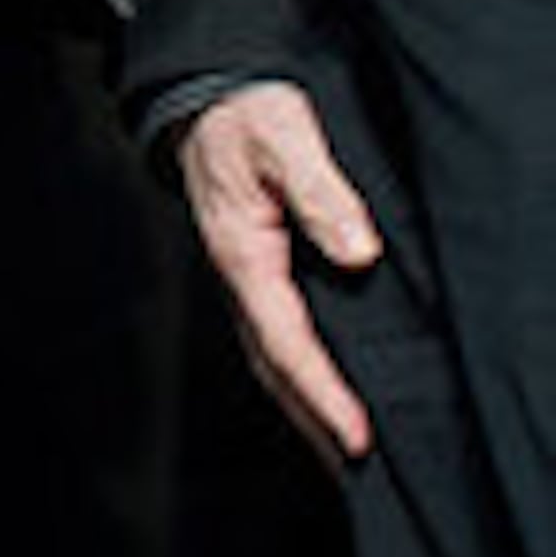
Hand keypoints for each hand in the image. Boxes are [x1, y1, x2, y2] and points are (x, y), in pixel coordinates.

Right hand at [179, 81, 381, 465]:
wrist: (200, 95)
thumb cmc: (242, 115)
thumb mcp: (284, 139)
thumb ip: (320, 194)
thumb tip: (357, 252)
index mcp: (242, 253)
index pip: (286, 339)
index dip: (323, 391)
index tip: (356, 435)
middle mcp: (236, 274)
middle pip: (271, 364)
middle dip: (310, 416)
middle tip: (351, 461)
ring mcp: (238, 274)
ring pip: (268, 354)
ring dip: (300, 402)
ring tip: (336, 444)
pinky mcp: (248, 266)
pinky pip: (271, 333)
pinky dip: (293, 370)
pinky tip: (313, 382)